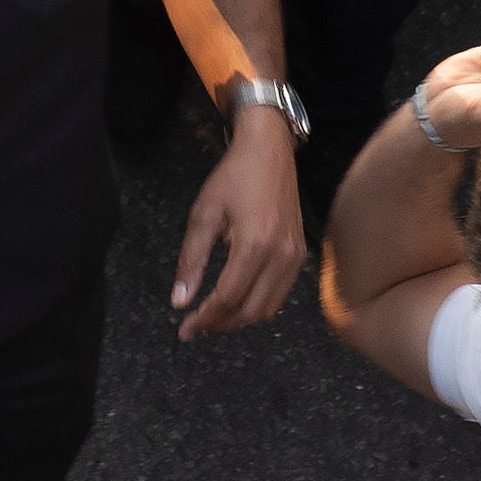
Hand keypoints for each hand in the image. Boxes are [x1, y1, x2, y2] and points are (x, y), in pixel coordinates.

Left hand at [172, 110, 309, 337]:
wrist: (270, 151)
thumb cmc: (233, 177)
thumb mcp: (203, 215)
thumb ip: (191, 261)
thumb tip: (180, 301)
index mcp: (254, 245)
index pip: (227, 298)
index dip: (204, 319)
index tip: (185, 329)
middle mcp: (280, 256)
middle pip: (250, 311)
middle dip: (221, 324)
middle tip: (196, 326)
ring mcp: (294, 257)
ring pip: (268, 309)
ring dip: (239, 319)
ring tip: (214, 317)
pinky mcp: (300, 255)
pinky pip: (280, 294)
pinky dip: (257, 305)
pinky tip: (237, 300)